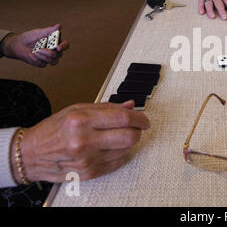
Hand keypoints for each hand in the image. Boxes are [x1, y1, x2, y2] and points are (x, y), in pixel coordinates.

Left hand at [3, 24, 68, 67]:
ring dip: (43, 55)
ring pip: (53, 61)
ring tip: (35, 50)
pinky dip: (37, 59)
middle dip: (49, 52)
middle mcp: (55, 51)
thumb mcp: (40, 33)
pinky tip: (33, 55)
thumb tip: (59, 25)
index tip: (58, 47)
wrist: (19, 45)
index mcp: (56, 42)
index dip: (64, 47)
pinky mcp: (43, 63)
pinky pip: (44, 63)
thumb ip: (50, 31)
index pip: (65, 45)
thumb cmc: (30, 37)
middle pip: (59, 54)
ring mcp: (50, 58)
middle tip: (39, 47)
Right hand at [11, 101, 149, 182]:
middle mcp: (84, 140)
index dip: (140, 118)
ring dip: (128, 142)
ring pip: (126, 150)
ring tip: (117, 136)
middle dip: (138, 131)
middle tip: (137, 127)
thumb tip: (130, 106)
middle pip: (129, 137)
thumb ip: (107, 107)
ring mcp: (87, 158)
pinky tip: (110, 148)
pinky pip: (117, 162)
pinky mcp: (89, 172)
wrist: (31, 153)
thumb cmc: (53, 129)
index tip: (144, 119)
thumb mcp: (77, 109)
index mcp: (81, 120)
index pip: (123, 118)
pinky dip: (119, 154)